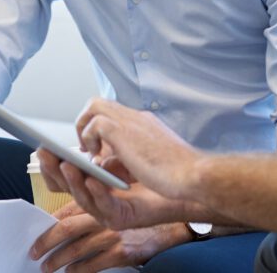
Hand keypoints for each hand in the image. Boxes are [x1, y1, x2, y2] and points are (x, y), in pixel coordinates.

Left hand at [29, 200, 188, 272]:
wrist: (172, 223)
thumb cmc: (146, 208)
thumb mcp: (121, 194)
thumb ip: (97, 199)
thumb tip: (70, 211)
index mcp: (100, 199)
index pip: (68, 209)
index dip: (50, 221)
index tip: (37, 231)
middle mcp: (104, 215)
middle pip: (66, 228)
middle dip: (46, 241)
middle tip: (34, 253)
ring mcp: (112, 234)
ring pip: (76, 249)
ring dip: (58, 260)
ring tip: (47, 267)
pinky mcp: (122, 251)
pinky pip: (94, 264)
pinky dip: (79, 270)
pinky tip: (71, 272)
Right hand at [39, 150, 191, 230]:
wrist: (190, 183)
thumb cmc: (163, 165)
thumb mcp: (128, 147)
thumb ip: (106, 146)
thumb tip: (91, 140)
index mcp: (98, 180)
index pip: (67, 174)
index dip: (54, 162)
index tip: (44, 147)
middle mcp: (100, 196)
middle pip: (67, 186)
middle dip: (53, 170)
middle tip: (45, 154)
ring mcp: (110, 209)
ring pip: (82, 197)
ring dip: (72, 179)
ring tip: (67, 164)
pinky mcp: (122, 218)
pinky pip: (105, 206)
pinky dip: (97, 192)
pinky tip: (95, 179)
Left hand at [74, 98, 202, 199]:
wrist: (191, 174)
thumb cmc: (176, 174)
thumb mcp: (148, 161)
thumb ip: (127, 157)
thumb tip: (103, 161)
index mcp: (144, 122)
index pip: (114, 112)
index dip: (100, 127)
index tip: (99, 148)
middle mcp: (136, 117)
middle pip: (99, 103)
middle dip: (86, 122)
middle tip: (87, 147)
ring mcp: (130, 121)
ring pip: (93, 105)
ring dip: (85, 128)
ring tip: (89, 151)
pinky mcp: (123, 132)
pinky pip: (94, 123)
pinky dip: (90, 139)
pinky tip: (98, 157)